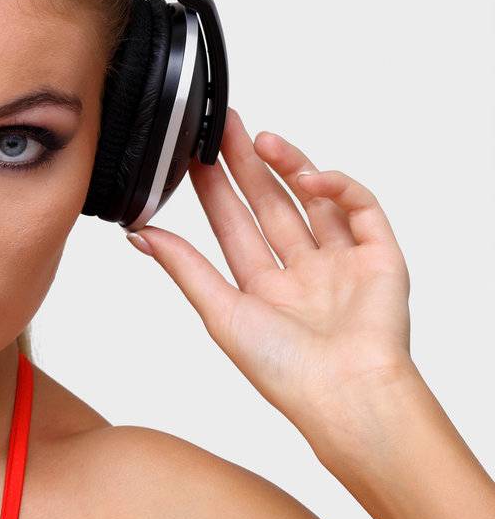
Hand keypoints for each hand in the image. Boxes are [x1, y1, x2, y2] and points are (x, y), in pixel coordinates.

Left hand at [126, 106, 412, 430]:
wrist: (346, 394)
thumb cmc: (285, 370)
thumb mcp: (220, 313)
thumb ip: (184, 268)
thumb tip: (139, 234)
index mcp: (263, 288)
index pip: (233, 224)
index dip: (215, 188)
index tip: (194, 153)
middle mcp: (302, 271)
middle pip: (270, 203)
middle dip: (246, 164)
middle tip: (224, 124)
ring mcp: (341, 262)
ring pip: (313, 199)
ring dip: (288, 166)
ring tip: (260, 140)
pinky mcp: (380, 256)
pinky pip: (360, 208)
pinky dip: (336, 186)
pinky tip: (307, 177)